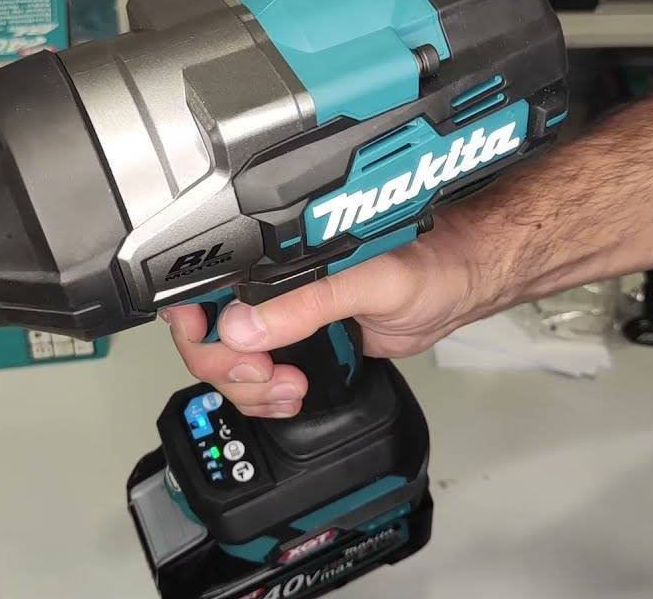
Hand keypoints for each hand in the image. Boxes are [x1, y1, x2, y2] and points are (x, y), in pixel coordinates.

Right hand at [161, 212, 493, 417]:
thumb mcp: (366, 279)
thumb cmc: (426, 263)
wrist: (458, 291)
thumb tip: (243, 326)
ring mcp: (282, 318)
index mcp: (276, 254)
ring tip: (290, 387)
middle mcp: (270, 284)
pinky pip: (257, 380)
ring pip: (228, 363)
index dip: (194, 319)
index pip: (203, 284)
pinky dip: (265, 397)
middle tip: (265, 373)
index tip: (212, 342)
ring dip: (249, 388)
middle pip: (206, 333)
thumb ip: (306, 302)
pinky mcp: (299, 347)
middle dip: (228, 365)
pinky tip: (292, 394)